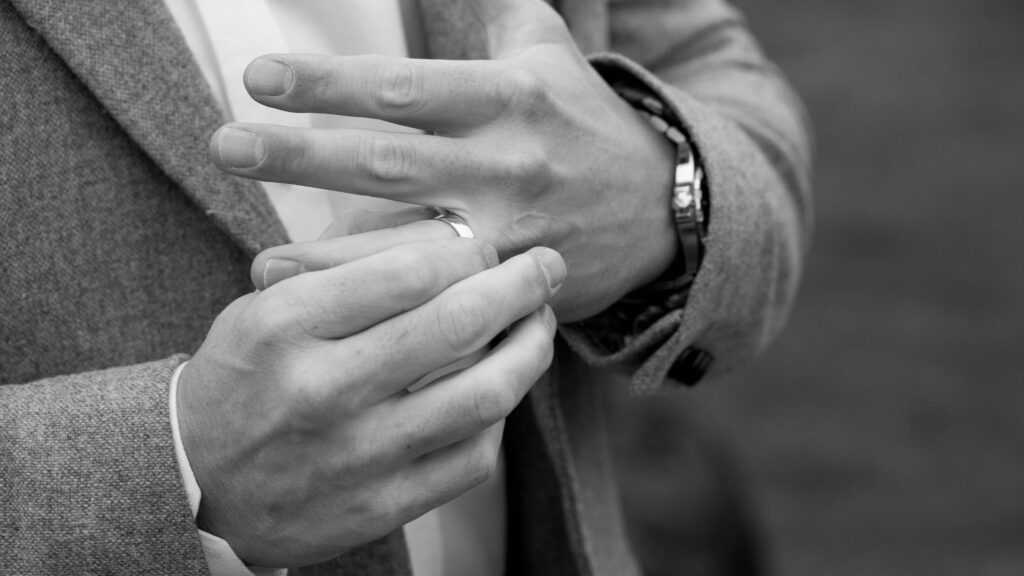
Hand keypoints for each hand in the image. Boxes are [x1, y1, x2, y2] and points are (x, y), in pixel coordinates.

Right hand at [177, 237, 565, 566]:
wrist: (196, 483)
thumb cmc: (243, 378)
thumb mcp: (264, 306)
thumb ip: (345, 273)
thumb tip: (449, 241)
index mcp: (285, 325)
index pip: (408, 270)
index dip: (469, 251)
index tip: (489, 246)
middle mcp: (323, 390)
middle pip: (456, 325)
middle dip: (521, 286)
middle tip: (547, 266)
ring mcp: (356, 455)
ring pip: (483, 395)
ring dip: (530, 350)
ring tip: (540, 324)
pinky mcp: (380, 506)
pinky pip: (472, 457)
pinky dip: (501, 417)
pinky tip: (503, 391)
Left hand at [209, 0, 677, 321]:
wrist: (661, 208)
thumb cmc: (584, 121)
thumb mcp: (549, 48)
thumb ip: (497, 3)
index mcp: (509, 97)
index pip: (407, 88)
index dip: (333, 83)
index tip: (260, 78)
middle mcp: (506, 163)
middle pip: (392, 161)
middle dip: (304, 156)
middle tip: (227, 146)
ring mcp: (511, 231)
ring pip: (412, 246)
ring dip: (331, 257)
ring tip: (258, 260)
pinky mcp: (514, 285)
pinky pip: (440, 299)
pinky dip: (382, 306)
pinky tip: (326, 310)